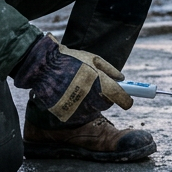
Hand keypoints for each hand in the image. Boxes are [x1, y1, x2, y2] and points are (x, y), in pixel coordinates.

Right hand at [11, 34, 131, 123]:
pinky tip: (69, 94)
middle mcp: (91, 97)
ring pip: (92, 110)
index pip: (121, 98)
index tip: (127, 101)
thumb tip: (122, 79)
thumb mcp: (92, 58)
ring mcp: (78, 106)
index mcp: (100, 82)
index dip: (126, 100)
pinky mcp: (66, 113)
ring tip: (78, 87)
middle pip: (106, 105)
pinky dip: (76, 106)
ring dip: (90, 102)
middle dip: (104, 98)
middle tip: (96, 88)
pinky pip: (77, 114)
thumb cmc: (70, 59)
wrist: (43, 66)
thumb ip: (110, 69)